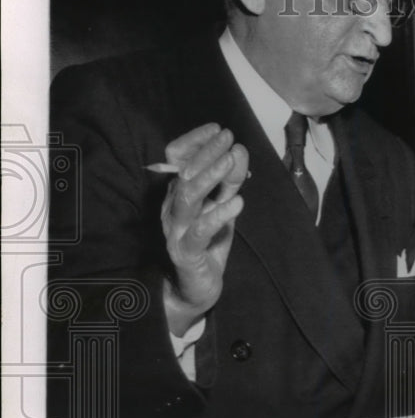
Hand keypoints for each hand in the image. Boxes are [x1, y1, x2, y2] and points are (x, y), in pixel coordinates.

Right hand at [160, 123, 248, 332]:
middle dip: (207, 152)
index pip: (177, 160)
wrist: (196, 288)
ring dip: (210, 175)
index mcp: (178, 194)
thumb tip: (239, 151)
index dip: (195, 142)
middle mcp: (173, 209)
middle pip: (184, 174)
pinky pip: (201, 230)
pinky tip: (238, 202)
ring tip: (230, 159)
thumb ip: (229, 182)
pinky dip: (219, 214)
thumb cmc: (209, 244)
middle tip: (229, 137)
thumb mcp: (223, 207)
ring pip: (188, 197)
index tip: (218, 129)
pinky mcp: (187, 252)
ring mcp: (177, 230)